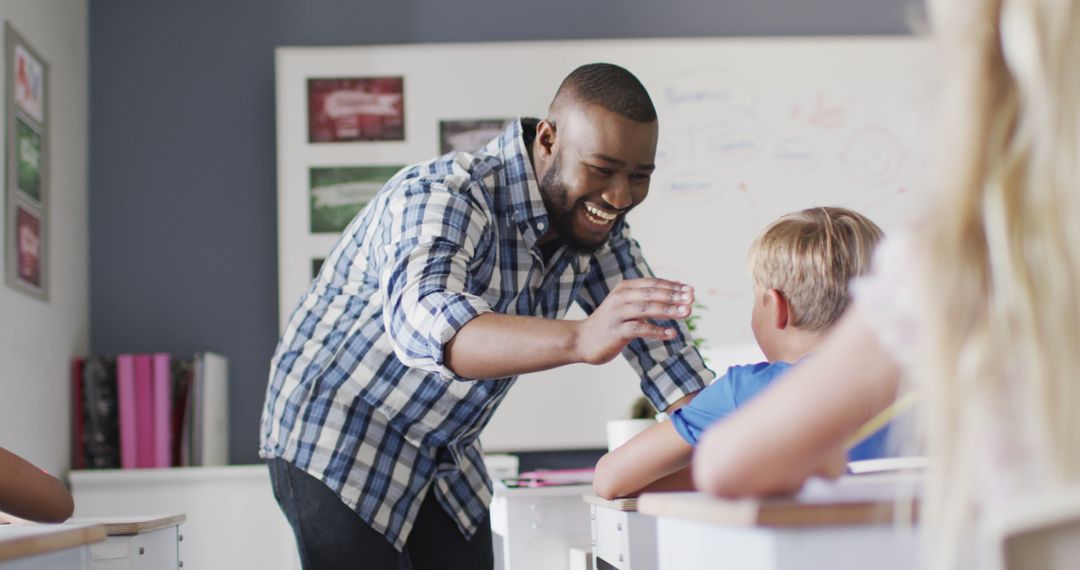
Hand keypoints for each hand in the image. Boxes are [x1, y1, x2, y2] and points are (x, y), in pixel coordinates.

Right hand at [575, 278, 692, 364]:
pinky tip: (671, 334)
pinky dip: (657, 331)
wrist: (581, 340)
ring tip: (687, 312)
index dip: (672, 286)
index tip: (690, 290)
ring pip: (647, 309)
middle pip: (652, 294)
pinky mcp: (616, 331)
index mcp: (624, 288)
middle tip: (692, 298)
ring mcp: (617, 314)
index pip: (653, 284)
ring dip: (669, 310)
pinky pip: (640, 329)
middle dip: (674, 295)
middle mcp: (621, 298)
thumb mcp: (626, 304)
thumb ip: (647, 296)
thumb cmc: (609, 323)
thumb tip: (676, 286)